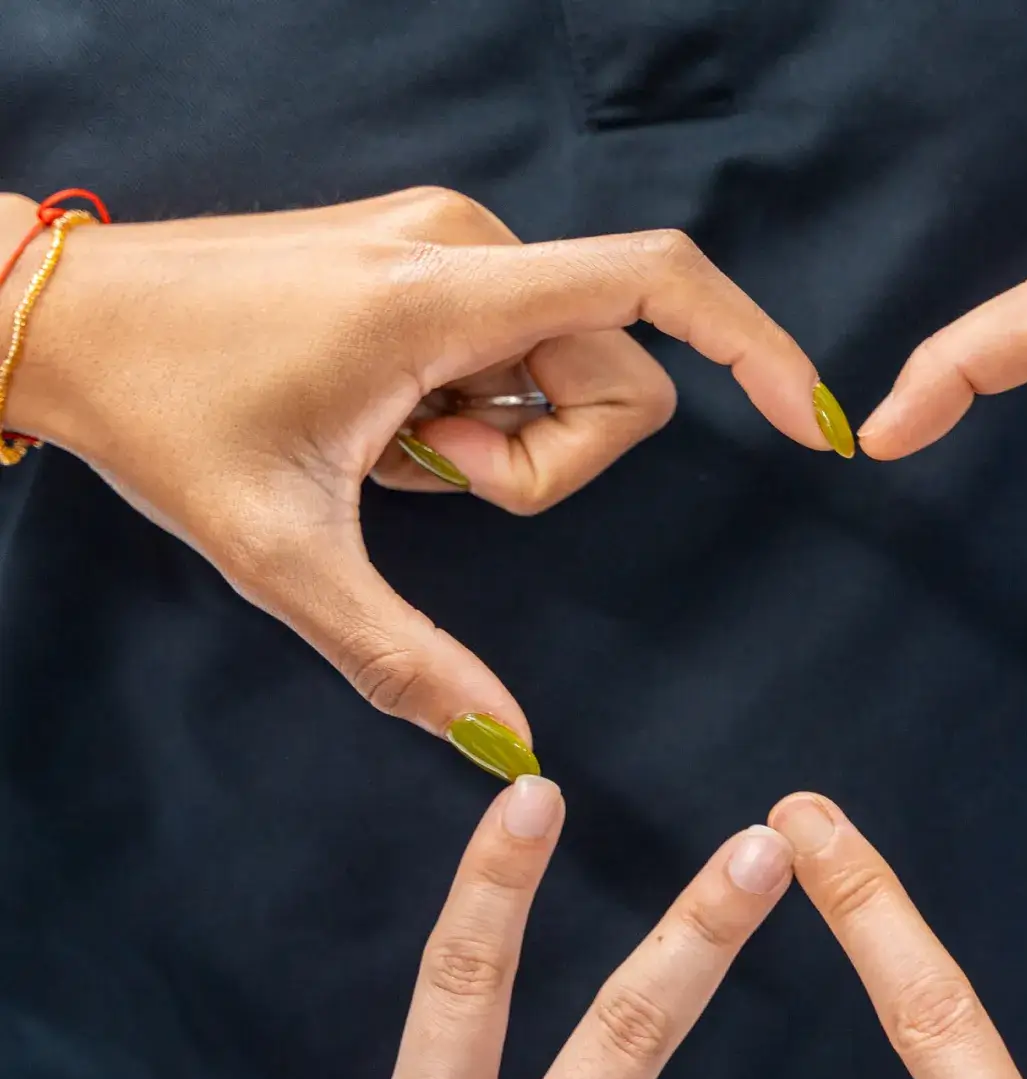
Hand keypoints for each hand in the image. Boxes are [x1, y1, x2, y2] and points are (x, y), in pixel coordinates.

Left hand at [0, 189, 829, 741]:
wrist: (58, 319)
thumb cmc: (160, 415)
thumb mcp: (281, 558)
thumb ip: (405, 661)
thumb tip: (511, 749)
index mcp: (445, 297)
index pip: (655, 284)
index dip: (755, 347)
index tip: (812, 424)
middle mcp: (467, 243)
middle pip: (615, 380)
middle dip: (543, 465)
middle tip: (422, 482)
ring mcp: (449, 242)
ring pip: (567, 370)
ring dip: (498, 444)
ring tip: (387, 454)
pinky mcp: (432, 255)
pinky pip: (516, 349)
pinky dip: (471, 412)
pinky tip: (384, 423)